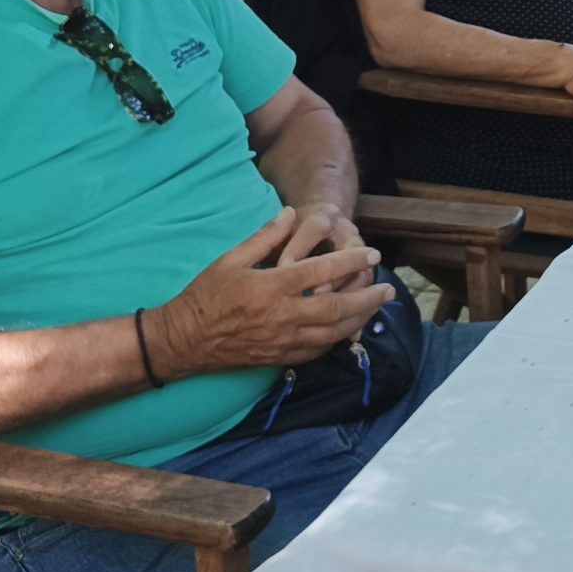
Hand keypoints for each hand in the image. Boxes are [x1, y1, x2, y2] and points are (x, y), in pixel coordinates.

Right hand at [146, 208, 391, 378]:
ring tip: (377, 308)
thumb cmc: (204, 296)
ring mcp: (282, 341)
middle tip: (389, 289)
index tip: (372, 254)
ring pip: (332, 333)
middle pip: (336, 308)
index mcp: (271, 287)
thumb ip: (264, 237)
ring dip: (359, 320)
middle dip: (367, 298)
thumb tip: (289, 213)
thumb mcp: (230, 260)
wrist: (182, 341)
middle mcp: (282, 316)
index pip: (321, 272)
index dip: (350, 261)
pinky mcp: (279, 358)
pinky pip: (317, 350)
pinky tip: (348, 330)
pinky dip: (337, 339)